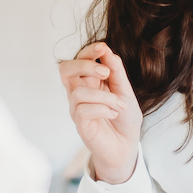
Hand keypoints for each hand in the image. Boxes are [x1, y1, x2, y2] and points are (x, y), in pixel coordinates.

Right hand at [58, 42, 142, 185]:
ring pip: (78, 92)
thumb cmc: (124, 118)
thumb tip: (107, 50)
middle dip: (84, 65)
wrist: (127, 145)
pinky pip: (83, 110)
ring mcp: (77, 109)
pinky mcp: (80, 124)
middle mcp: (79, 93)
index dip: (87, 51)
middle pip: (65, 69)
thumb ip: (116, 72)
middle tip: (105, 73)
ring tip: (118, 106)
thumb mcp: (125, 91)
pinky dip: (103, 109)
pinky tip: (113, 114)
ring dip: (104, 97)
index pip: (78, 60)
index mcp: (89, 82)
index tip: (103, 47)